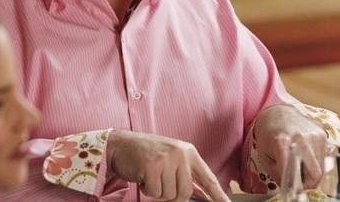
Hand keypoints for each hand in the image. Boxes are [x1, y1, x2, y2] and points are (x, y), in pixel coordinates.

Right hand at [106, 130, 230, 201]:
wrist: (121, 144)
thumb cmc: (146, 153)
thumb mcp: (171, 158)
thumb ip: (186, 174)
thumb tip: (202, 194)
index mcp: (188, 151)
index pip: (207, 178)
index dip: (218, 194)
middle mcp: (180, 153)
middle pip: (185, 192)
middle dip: (171, 193)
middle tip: (159, 180)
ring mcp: (166, 159)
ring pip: (169, 194)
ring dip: (157, 191)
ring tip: (150, 174)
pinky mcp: (151, 166)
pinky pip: (154, 192)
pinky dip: (146, 189)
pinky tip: (142, 175)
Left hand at [253, 104, 326, 188]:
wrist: (277, 112)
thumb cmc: (268, 134)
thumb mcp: (264, 156)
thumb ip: (277, 173)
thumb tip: (291, 187)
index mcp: (282, 142)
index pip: (295, 173)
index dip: (296, 186)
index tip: (294, 189)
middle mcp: (301, 138)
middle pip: (315, 174)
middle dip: (308, 183)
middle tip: (299, 182)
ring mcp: (314, 135)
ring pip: (323, 168)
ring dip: (313, 174)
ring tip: (301, 168)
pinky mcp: (322, 134)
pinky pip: (325, 157)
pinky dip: (318, 163)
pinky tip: (306, 158)